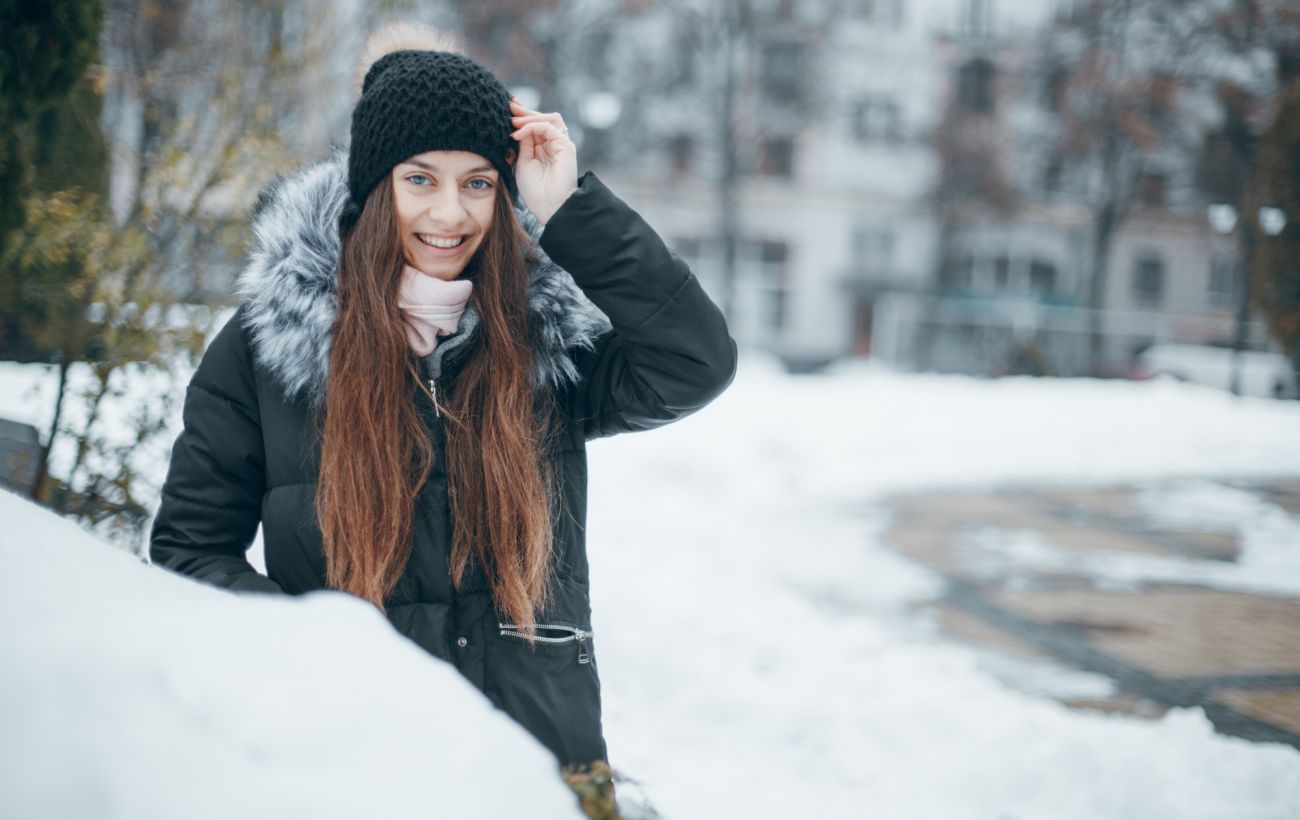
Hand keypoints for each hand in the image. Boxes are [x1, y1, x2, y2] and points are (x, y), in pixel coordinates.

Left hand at [510, 97, 577, 225]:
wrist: (549, 207)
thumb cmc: (535, 191)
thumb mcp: (523, 162)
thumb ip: (522, 144)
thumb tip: (516, 126)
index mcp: (544, 149)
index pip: (535, 126)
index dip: (523, 116)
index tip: (507, 109)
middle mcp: (554, 145)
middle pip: (543, 118)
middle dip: (525, 111)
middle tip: (508, 106)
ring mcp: (561, 144)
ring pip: (549, 118)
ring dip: (530, 116)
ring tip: (513, 120)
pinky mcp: (566, 146)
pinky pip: (548, 127)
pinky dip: (532, 126)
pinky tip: (518, 133)